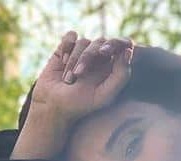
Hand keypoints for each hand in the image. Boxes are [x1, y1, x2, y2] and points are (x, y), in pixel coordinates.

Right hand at [12, 32, 133, 158]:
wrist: (52, 105)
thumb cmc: (81, 104)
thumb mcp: (105, 95)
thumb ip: (121, 75)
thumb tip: (128, 50)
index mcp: (113, 67)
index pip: (123, 45)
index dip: (117, 43)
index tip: (104, 52)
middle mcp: (100, 57)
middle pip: (101, 42)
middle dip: (88, 57)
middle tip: (78, 74)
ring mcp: (84, 51)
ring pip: (84, 41)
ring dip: (74, 60)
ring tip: (69, 79)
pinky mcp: (67, 48)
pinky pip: (71, 36)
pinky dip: (66, 47)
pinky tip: (62, 61)